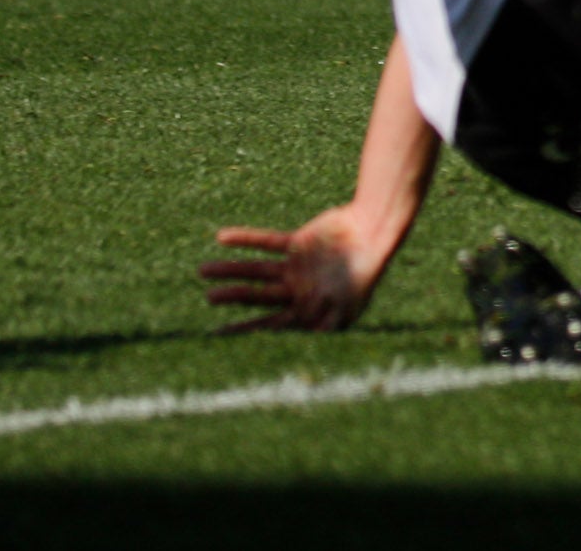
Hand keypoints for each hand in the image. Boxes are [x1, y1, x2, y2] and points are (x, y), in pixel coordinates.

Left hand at [201, 206, 402, 334]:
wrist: (377, 231)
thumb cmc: (365, 271)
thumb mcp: (347, 305)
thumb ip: (326, 325)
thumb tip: (307, 349)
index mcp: (306, 308)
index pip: (268, 322)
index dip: (244, 329)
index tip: (218, 335)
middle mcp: (297, 289)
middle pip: (257, 296)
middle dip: (232, 297)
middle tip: (209, 298)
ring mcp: (296, 266)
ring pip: (256, 270)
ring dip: (231, 269)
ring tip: (203, 270)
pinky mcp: (298, 243)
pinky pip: (267, 242)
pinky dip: (246, 239)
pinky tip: (222, 237)